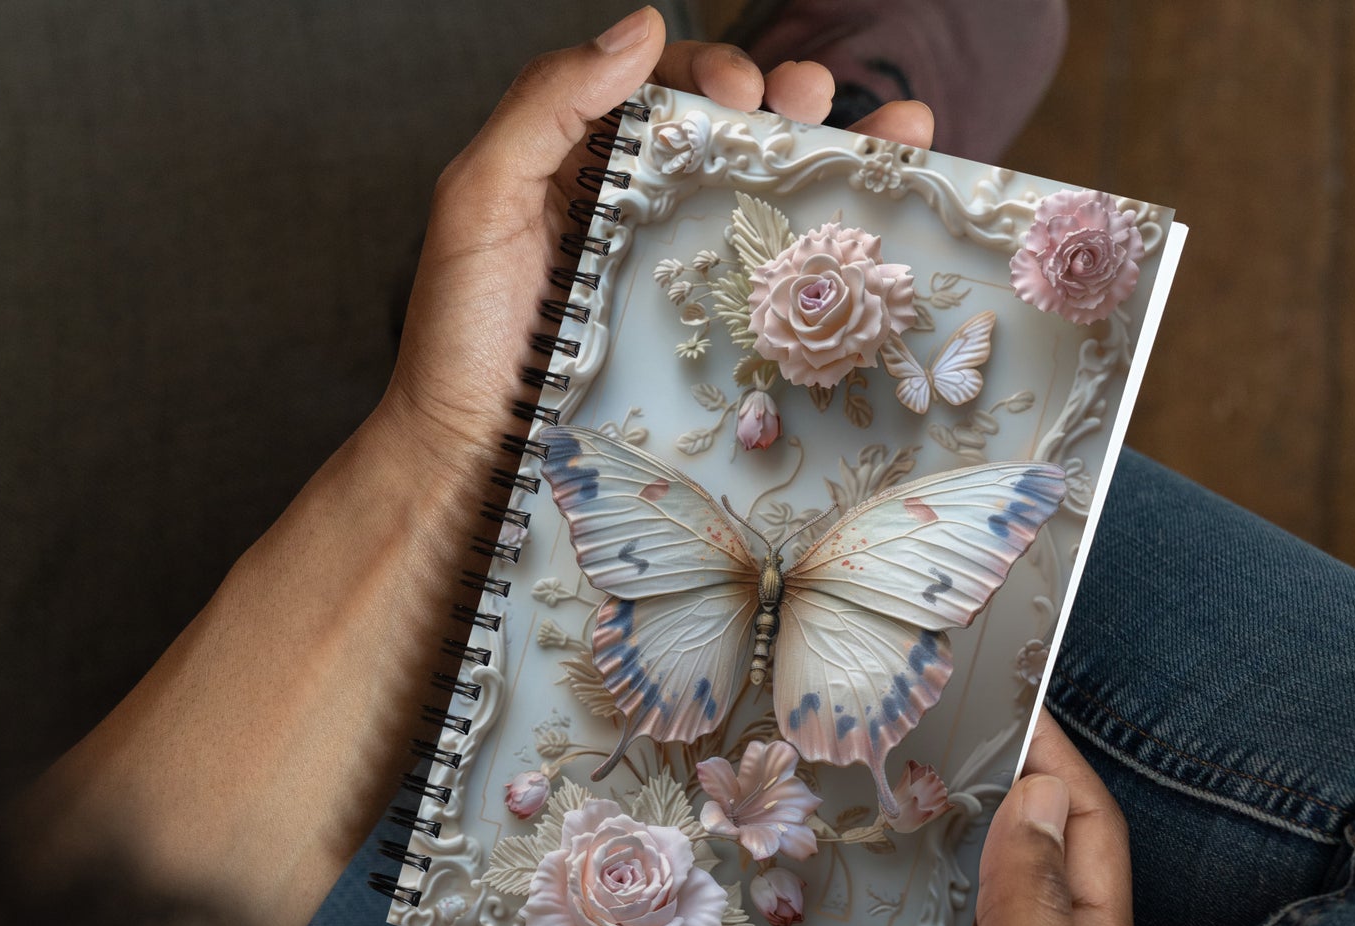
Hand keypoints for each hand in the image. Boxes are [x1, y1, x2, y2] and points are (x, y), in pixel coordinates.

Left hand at [362, 4, 934, 475]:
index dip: (711, 72)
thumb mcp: (480, 202)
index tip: (741, 92)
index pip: (662, 89)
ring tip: (892, 134)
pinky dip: (825, 251)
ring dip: (833, 160)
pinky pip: (766, 283)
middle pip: (728, 138)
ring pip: (762, 203)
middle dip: (787, 105)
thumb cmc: (463, 335)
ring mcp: (673, 277)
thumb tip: (641, 30)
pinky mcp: (698, 339)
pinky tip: (875, 227)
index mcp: (585, 164)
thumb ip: (545, 106)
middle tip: (812, 105)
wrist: (472, 454)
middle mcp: (637, 211)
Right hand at [763, 711, 1142, 925]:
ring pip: (947, 892)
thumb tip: (1044, 800)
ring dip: (919, 836)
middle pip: (1019, 858)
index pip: (1088, 841)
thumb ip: (1030, 905)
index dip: (1058, 766)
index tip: (1009, 700)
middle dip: (985, 789)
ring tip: (866, 772)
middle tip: (923, 725)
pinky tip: (826, 854)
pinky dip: (869, 890)